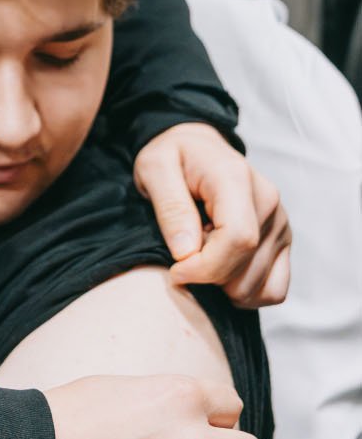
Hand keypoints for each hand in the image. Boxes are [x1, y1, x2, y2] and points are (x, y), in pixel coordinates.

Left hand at [133, 122, 291, 306]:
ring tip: (200, 254)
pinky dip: (245, 292)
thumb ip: (171, 208)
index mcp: (236, 179)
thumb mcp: (154, 168)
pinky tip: (220, 270)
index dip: (205, 267)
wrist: (196, 146)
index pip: (237, 238)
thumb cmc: (172, 156)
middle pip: (247, 267)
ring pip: (261, 285)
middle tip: (181, 256)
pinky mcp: (283, 241)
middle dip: (208, 278)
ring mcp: (280, 223)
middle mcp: (269, 202)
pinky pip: (275, 288)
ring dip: (223, 285)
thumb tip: (186, 253)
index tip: (175, 271)